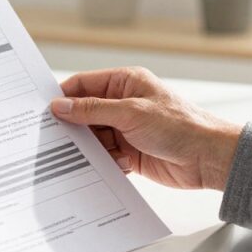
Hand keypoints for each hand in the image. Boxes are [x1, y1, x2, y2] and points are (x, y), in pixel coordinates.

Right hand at [50, 67, 243, 190]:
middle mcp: (123, 104)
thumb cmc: (180, 126)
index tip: (43, 111)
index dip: (63, 97)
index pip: (83, 85)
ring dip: (89, 149)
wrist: (208, 159)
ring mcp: (126, 129)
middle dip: (73, 127)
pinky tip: (104, 167)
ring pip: (93, 138)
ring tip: (81, 157)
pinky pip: (105, 157)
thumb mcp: (130, 113)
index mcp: (125, 83)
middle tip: (52, 139)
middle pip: (85, 114)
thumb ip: (92, 110)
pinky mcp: (130, 153)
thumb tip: (61, 106)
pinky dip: (102, 163)